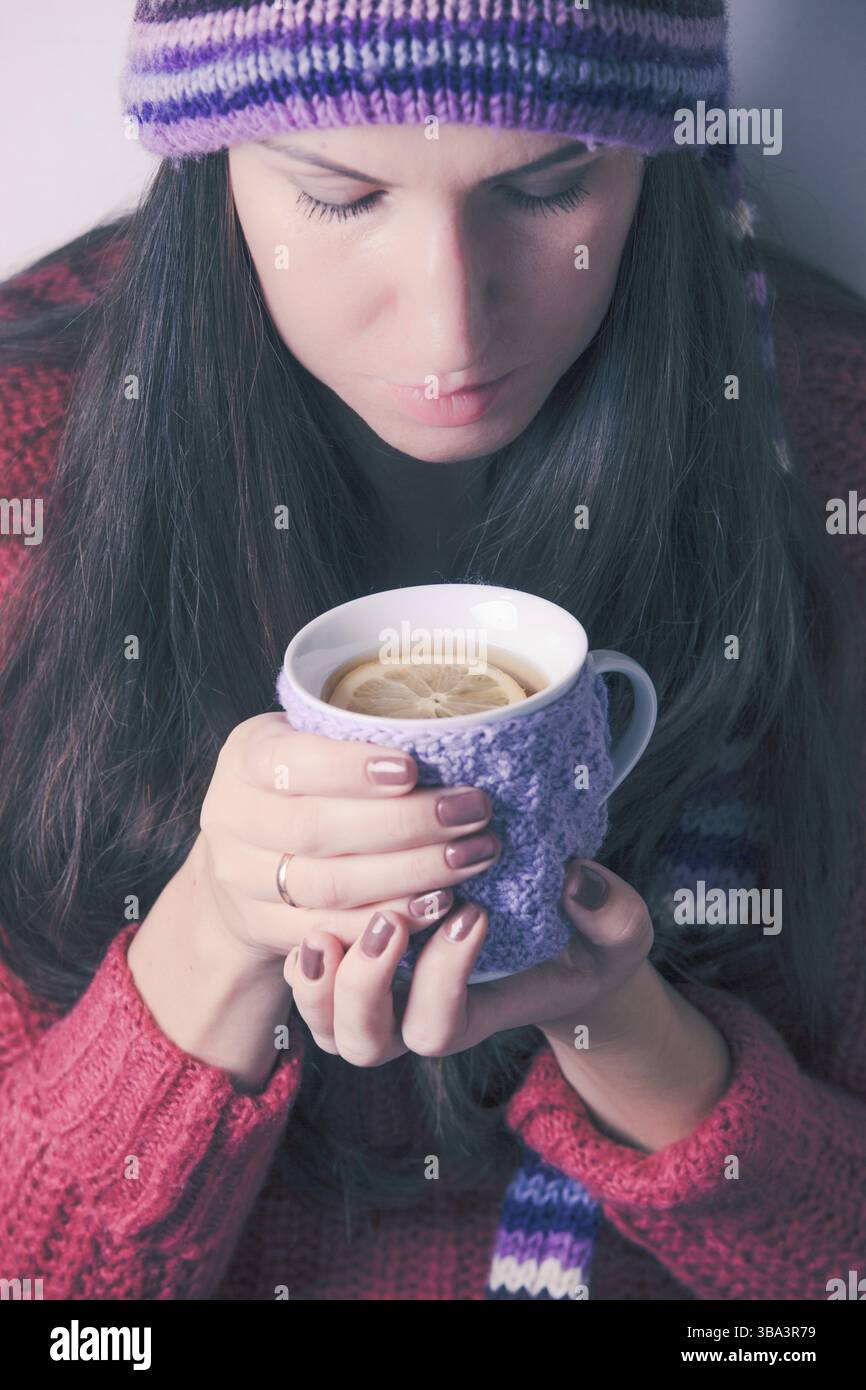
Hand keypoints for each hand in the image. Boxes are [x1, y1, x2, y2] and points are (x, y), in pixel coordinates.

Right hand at [193, 713, 502, 971]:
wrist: (241, 855)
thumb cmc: (298, 781)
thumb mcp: (306, 738)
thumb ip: (352, 737)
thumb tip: (446, 734)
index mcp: (245, 758)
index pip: (292, 762)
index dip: (350, 769)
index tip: (411, 769)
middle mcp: (232, 820)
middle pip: (318, 830)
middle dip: (406, 823)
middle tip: (473, 811)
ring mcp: (243, 881)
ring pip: (330, 886)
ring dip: (412, 873)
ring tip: (472, 854)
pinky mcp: (264, 929)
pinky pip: (331, 931)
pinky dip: (389, 918)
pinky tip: (440, 901)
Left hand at [284, 858, 653, 1063]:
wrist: (555, 947)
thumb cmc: (587, 944)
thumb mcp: (617, 930)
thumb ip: (609, 913)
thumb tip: (575, 879)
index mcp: (470, 1018)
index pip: (438, 1027)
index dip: (442, 978)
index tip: (474, 912)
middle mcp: (412, 1019)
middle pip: (364, 1042)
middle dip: (365, 986)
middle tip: (392, 921)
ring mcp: (376, 998)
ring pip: (323, 1020)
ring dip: (319, 978)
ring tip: (328, 926)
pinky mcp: (354, 962)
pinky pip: (310, 979)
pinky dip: (304, 952)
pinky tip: (316, 896)